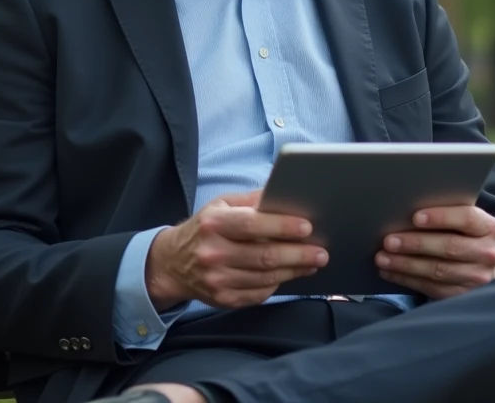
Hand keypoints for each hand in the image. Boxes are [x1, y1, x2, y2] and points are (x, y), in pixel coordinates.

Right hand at [145, 190, 328, 309]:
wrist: (173, 263)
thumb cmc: (205, 228)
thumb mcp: (221, 205)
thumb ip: (252, 200)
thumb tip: (285, 194)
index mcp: (213, 224)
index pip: (252, 225)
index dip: (281, 226)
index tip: (307, 227)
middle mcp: (213, 253)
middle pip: (264, 256)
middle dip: (298, 254)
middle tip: (321, 252)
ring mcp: (217, 280)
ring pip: (266, 278)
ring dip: (294, 270)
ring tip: (313, 262)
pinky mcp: (223, 299)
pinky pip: (259, 293)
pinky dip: (278, 284)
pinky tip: (291, 274)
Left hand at [375, 205, 494, 299]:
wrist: (481, 263)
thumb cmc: (462, 233)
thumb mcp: (462, 220)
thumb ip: (445, 213)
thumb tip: (405, 208)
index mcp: (489, 227)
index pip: (467, 218)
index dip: (441, 217)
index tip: (415, 217)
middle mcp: (487, 253)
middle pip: (449, 247)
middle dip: (415, 243)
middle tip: (388, 240)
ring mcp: (478, 278)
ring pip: (438, 271)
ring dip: (406, 264)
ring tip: (382, 258)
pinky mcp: (464, 295)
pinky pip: (432, 288)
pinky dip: (407, 279)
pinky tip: (390, 272)